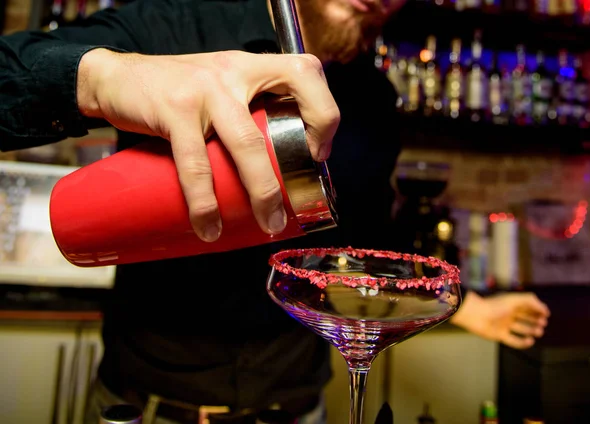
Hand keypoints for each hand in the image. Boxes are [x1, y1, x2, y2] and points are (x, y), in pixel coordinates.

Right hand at [77, 49, 339, 241]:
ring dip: (262, 191)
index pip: (307, 74)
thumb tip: (282, 155)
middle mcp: (234, 71)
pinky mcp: (173, 110)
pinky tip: (209, 225)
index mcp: (252, 66)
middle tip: (297, 204)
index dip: (323, 113)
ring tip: (267, 223)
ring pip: (246, 144)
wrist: (117, 78)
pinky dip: (205, 200)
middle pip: (285, 111)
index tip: (316, 152)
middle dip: (300, 161)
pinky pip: (196, 162)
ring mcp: (205, 90)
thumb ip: (249, 105)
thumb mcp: (222, 83)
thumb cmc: (178, 90)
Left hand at [450, 291, 549, 348]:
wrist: (476, 315)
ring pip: (521, 329)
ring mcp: (504, 325)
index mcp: (511, 304)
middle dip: (536, 321)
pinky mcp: (500, 336)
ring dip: (532, 331)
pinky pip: (514, 341)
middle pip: (526, 318)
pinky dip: (523, 343)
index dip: (538, 310)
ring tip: (539, 332)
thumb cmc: (495, 306)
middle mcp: (508, 314)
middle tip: (543, 323)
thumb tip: (545, 309)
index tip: (546, 314)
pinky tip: (531, 341)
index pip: (528, 307)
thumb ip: (531, 301)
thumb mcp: (515, 300)